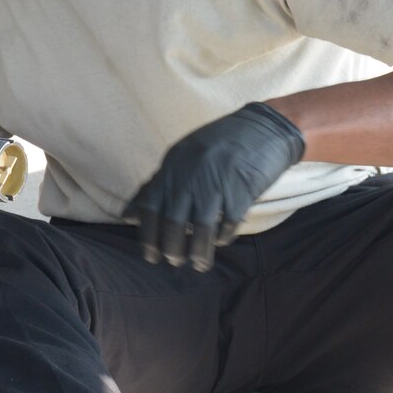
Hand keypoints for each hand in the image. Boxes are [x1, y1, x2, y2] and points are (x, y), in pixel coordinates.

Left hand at [124, 103, 304, 271]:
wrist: (263, 127)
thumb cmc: (219, 144)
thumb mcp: (182, 156)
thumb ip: (155, 185)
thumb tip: (128, 216)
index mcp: (172, 165)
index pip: (150, 207)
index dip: (148, 235)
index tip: (151, 255)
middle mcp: (190, 175)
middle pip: (173, 222)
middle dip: (171, 248)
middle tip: (174, 263)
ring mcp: (216, 183)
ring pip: (199, 228)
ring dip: (197, 252)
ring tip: (198, 264)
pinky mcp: (242, 191)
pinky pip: (228, 223)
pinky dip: (222, 237)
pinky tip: (220, 242)